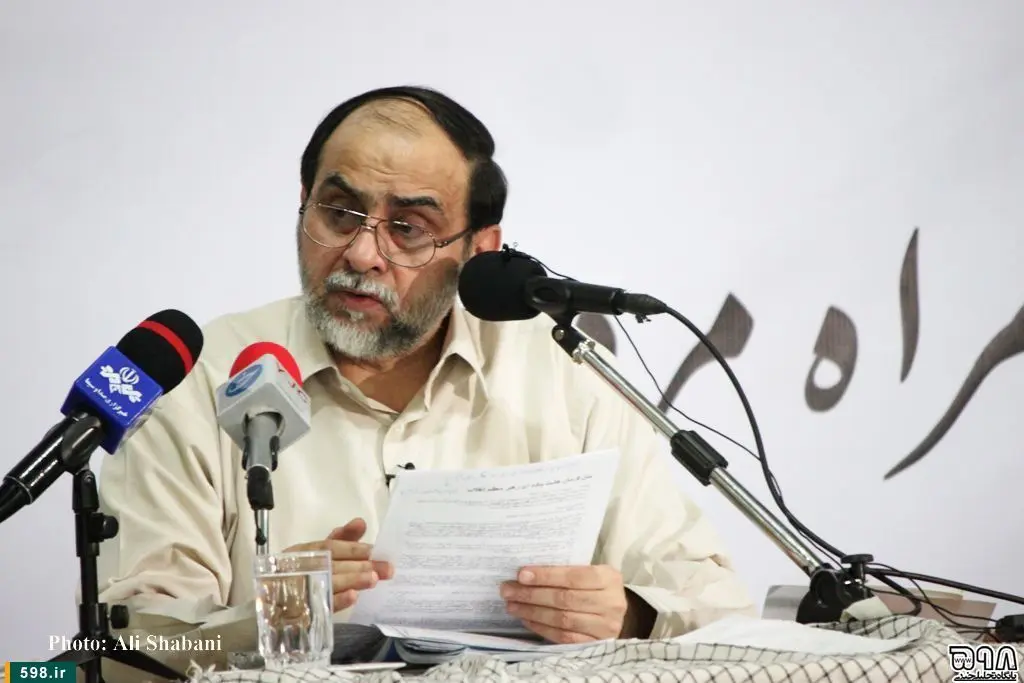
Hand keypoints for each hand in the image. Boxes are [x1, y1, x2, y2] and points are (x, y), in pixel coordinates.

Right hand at [283, 517, 393, 611]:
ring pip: (330, 583)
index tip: (374, 550)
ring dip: (352, 580)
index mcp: (305, 551)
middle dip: (361, 565)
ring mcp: (301, 590)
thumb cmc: (304, 571)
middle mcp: (302, 568)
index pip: (330, 546)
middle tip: (386, 569)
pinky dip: (337, 601)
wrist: (272, 604)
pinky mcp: (303, 611)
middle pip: (334, 564)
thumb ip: (342, 538)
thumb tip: (360, 523)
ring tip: (374, 579)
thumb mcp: (320, 552)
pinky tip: (353, 597)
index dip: (352, 548)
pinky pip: (321, 606)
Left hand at [500, 565, 627, 643]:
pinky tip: (527, 619)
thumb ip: (567, 571)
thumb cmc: (596, 588)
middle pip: (565, 599)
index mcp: (608, 578)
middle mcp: (611, 603)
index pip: (573, 576)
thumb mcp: (591, 572)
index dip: (546, 576)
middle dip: (532, 594)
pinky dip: (542, 628)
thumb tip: (527, 573)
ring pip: (562, 619)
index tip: (522, 575)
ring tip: (513, 605)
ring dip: (533, 612)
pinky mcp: (596, 644)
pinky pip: (564, 637)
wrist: (616, 613)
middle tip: (508, 590)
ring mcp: (605, 626)